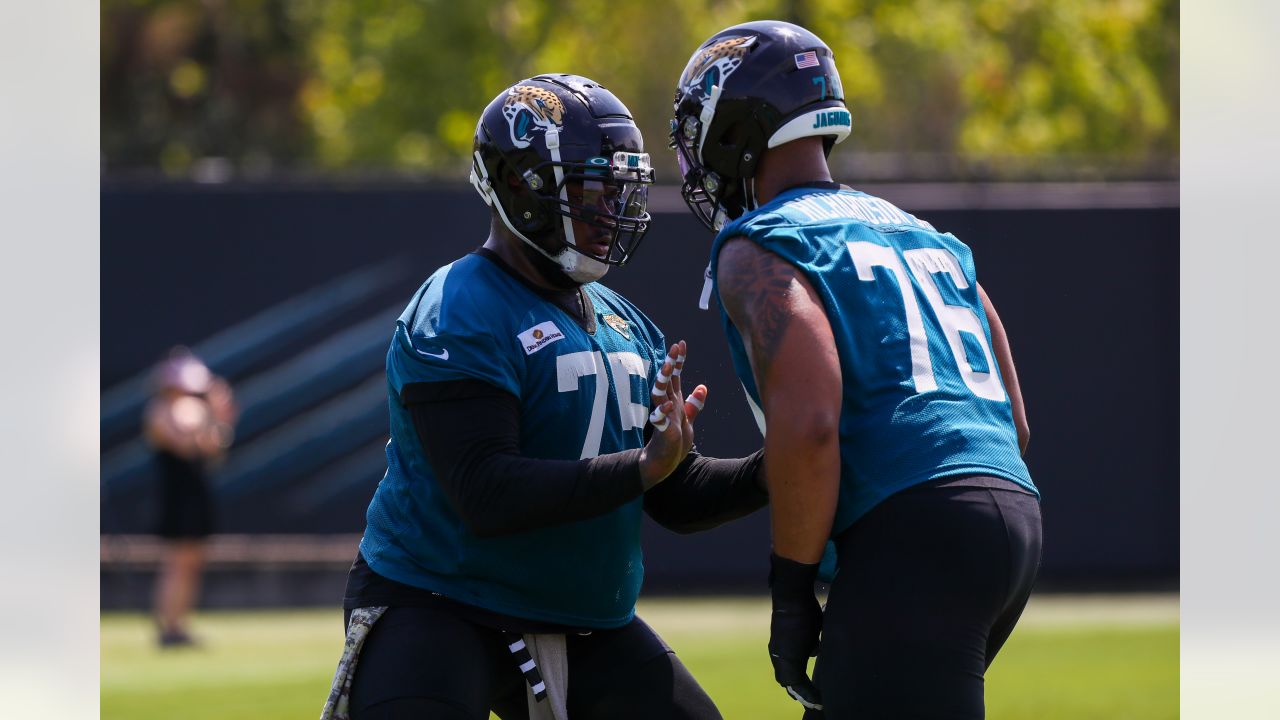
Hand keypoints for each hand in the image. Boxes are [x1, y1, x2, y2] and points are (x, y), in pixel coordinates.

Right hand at [639, 341, 707, 488]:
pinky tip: (669, 404)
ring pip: (659, 394)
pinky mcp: (662, 431)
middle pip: (667, 380)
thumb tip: (702, 387)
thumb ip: (694, 404)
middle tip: (674, 347)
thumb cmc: (674, 442)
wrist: (664, 463)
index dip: (679, 361)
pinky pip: (660, 419)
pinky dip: (663, 412)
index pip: (675, 376)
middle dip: (670, 363)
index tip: (681, 343)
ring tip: (667, 366)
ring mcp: (664, 417)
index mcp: (675, 401)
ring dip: (662, 380)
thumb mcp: (688, 420)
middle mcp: (668, 406)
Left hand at [768, 553, 823, 710]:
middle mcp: (777, 654)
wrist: (793, 598)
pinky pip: (796, 683)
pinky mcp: (787, 659)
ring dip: (804, 695)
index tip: (811, 691)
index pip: (789, 670)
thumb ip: (810, 641)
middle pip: (788, 681)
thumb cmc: (803, 607)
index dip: (799, 683)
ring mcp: (780, 657)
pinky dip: (807, 692)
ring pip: (790, 684)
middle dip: (801, 693)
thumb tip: (815, 649)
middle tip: (815, 703)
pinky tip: (817, 699)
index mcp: (782, 647)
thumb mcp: (809, 628)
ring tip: (817, 703)